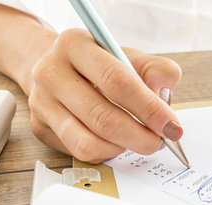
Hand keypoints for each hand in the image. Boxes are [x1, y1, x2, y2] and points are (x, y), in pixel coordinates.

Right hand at [28, 29, 181, 162]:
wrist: (57, 69)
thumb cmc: (100, 66)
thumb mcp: (130, 57)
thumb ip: (157, 71)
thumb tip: (163, 101)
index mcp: (75, 45)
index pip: (117, 80)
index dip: (149, 108)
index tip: (171, 125)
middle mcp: (51, 72)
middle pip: (102, 117)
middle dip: (140, 136)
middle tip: (160, 143)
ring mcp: (41, 102)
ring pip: (89, 142)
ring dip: (122, 148)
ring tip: (137, 140)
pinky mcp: (40, 128)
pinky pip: (80, 152)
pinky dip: (106, 153)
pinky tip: (115, 142)